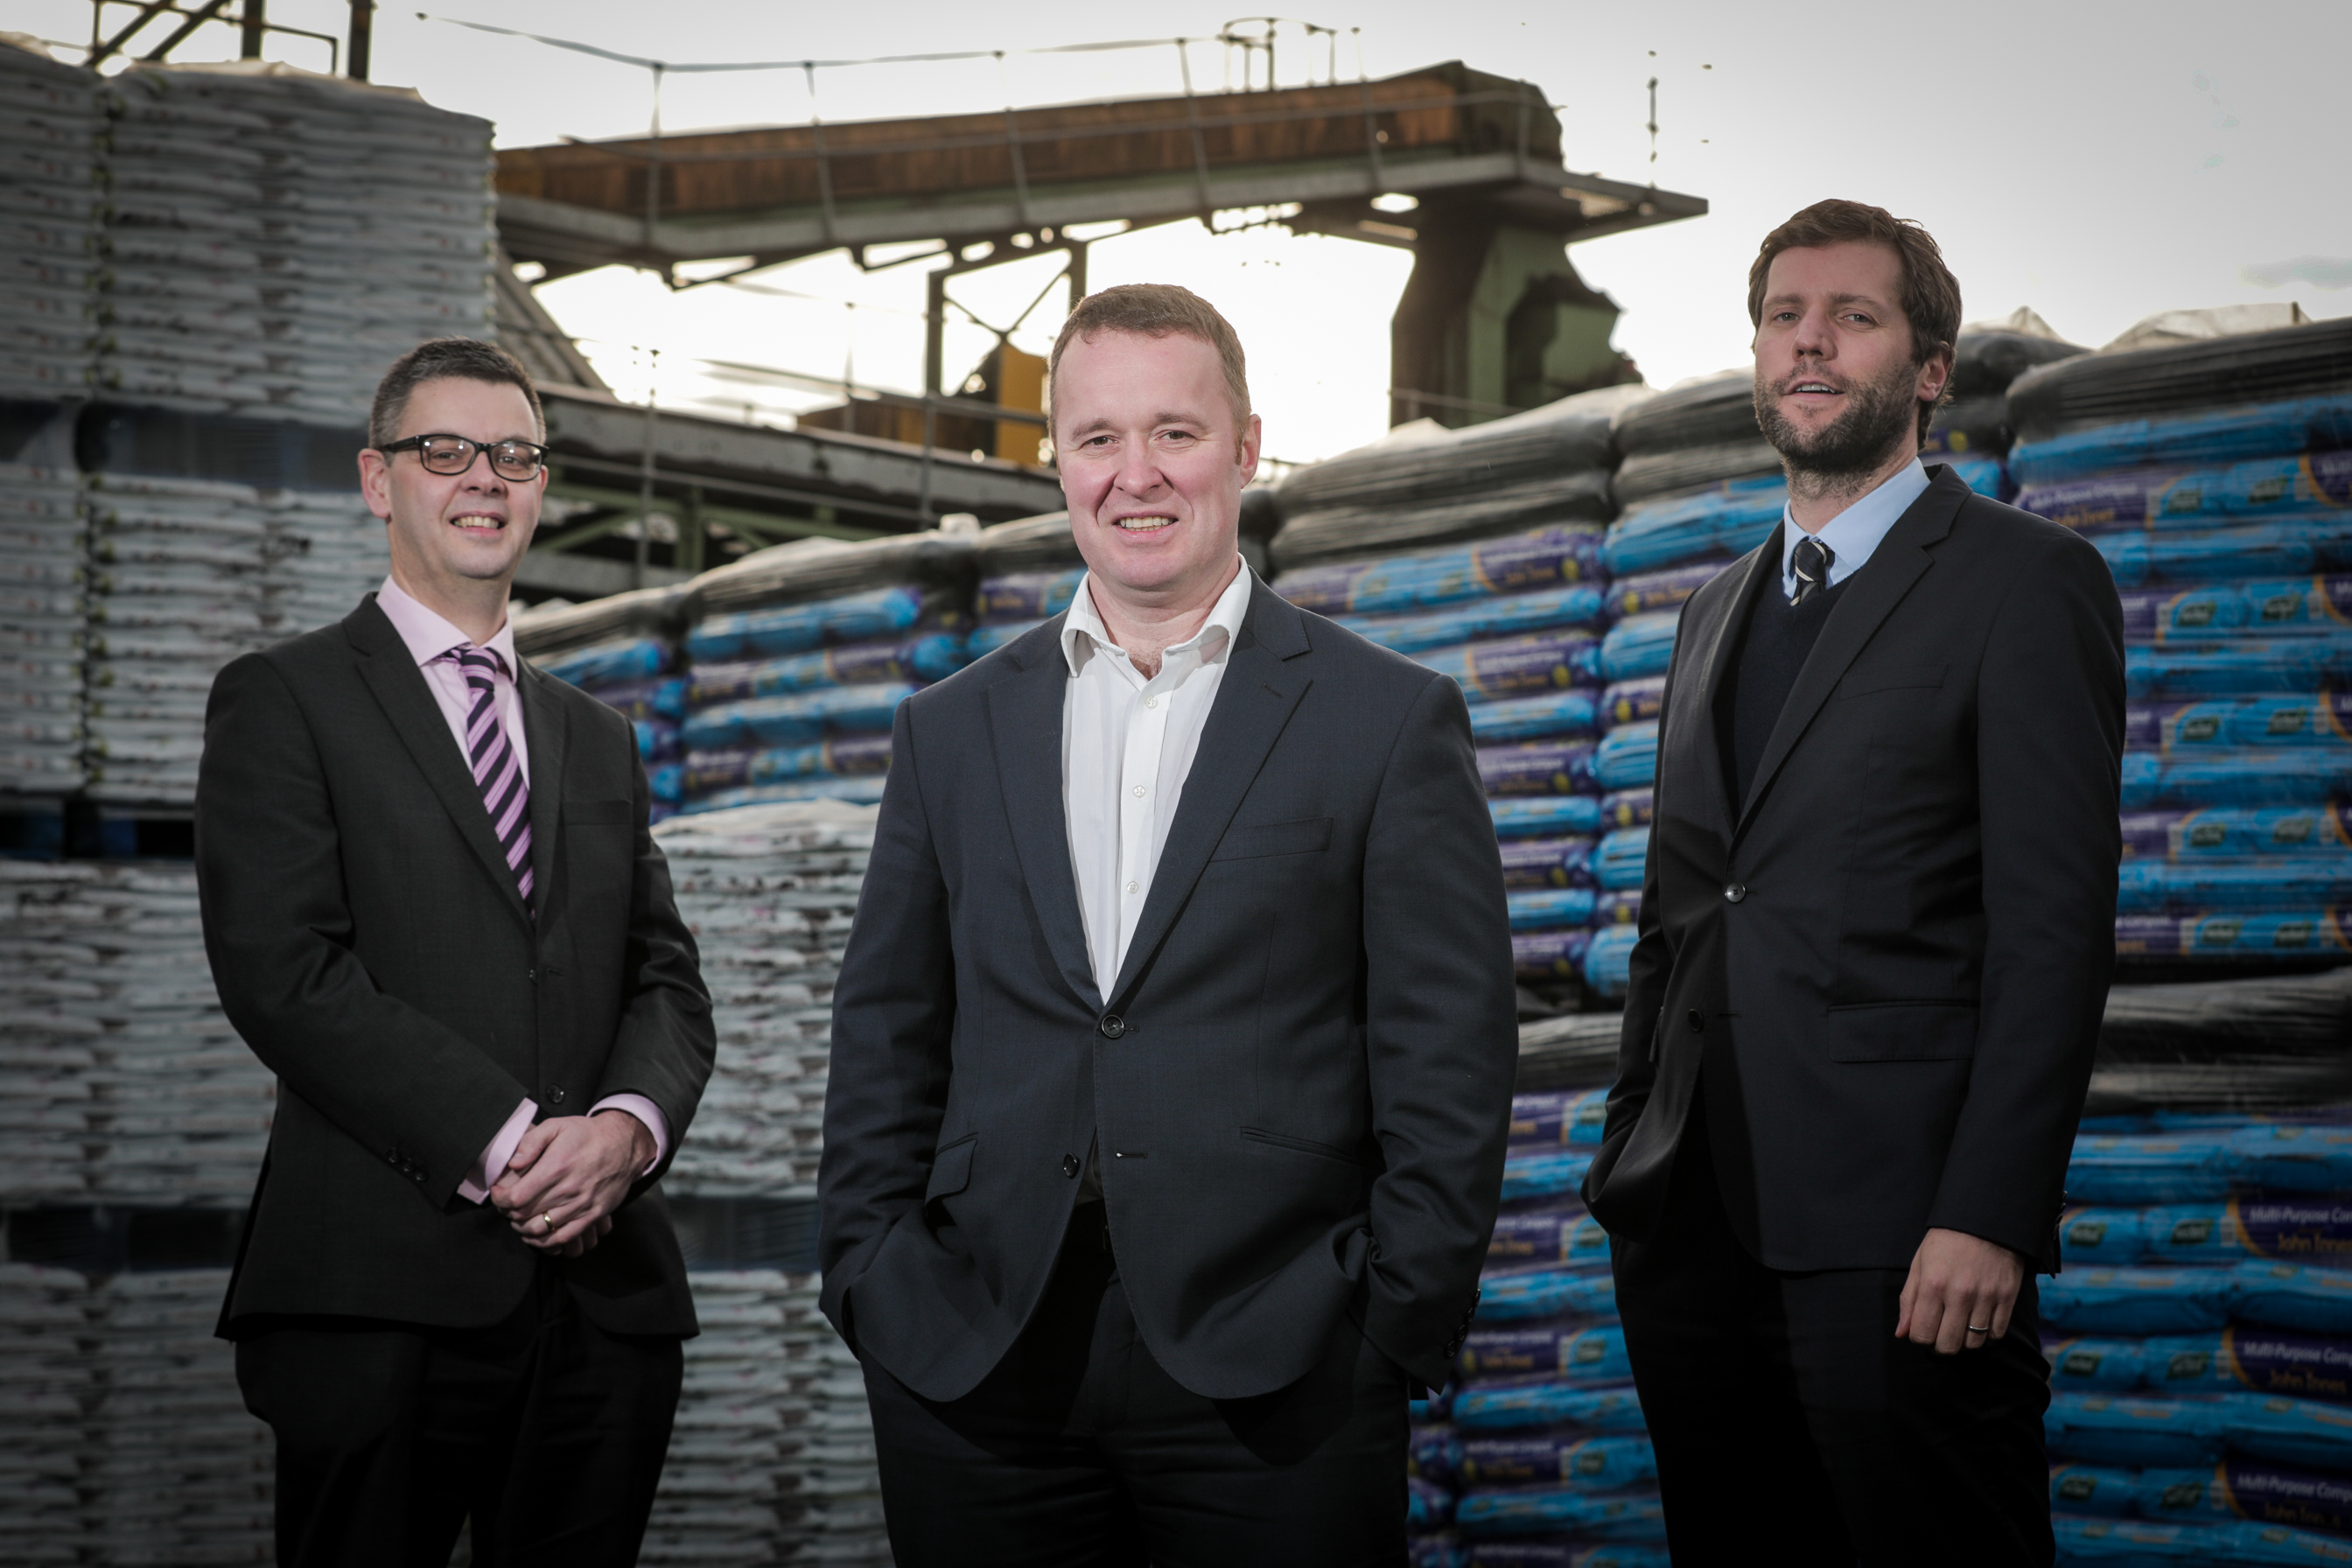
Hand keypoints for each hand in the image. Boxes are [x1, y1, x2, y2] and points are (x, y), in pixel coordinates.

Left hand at [491, 1112, 654, 1254]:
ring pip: (541, 1229)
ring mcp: (582, 1205)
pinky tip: (537, 1235)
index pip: (516, 1197)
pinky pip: (564, 1237)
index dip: (500, 1199)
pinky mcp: (593, 1215)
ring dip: (523, 1228)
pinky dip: (545, 1242)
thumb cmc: (588, 1134)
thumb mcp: (557, 1126)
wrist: (624, 1143)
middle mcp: (568, 1189)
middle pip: (525, 1215)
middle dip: (509, 1213)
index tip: (498, 1194)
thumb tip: (514, 1164)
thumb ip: (531, 1142)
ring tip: (519, 1219)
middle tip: (507, 1205)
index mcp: (556, 1167)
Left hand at [1896, 1227, 2024, 1354]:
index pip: (1922, 1334)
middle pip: (1948, 1345)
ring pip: (1973, 1343)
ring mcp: (1986, 1297)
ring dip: (1964, 1340)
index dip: (1919, 1337)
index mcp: (1933, 1285)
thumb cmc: (1946, 1242)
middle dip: (1940, 1345)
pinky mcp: (2007, 1297)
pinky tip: (1979, 1321)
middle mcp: (1959, 1295)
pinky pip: (1997, 1333)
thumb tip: (1902, 1333)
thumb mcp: (1919, 1264)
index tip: (1923, 1329)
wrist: (1984, 1221)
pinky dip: (1987, 1334)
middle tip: (1941, 1333)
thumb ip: (1909, 1300)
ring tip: (1960, 1326)